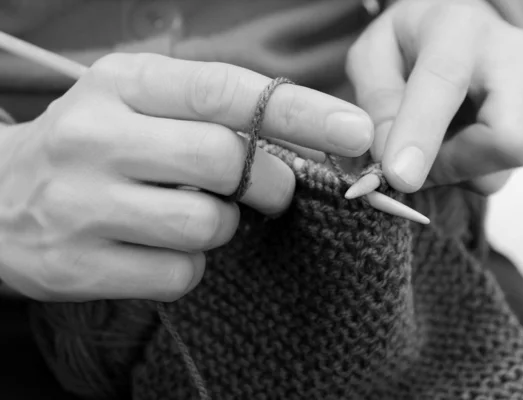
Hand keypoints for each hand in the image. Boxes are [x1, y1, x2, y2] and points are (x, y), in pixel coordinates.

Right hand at [0, 53, 372, 301]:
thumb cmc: (92, 145)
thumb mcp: (137, 103)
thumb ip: (210, 112)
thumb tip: (298, 139)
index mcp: (122, 84)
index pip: (226, 91)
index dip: (301, 111)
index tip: (354, 131)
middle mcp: (98, 137)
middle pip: (226, 161)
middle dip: (268, 182)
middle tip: (271, 189)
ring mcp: (84, 203)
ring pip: (208, 224)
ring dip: (223, 225)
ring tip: (193, 214)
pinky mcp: (80, 264)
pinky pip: (180, 273)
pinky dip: (190, 264)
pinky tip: (160, 247)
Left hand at [346, 0, 522, 193]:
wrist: (460, 29)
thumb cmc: (411, 42)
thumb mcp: (372, 57)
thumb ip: (376, 103)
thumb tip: (390, 159)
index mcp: (458, 28)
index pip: (445, 84)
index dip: (421, 135)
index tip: (398, 176)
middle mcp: (512, 54)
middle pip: (508, 140)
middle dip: (453, 165)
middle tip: (411, 163)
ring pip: (501, 167)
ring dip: (454, 169)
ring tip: (434, 138)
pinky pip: (503, 171)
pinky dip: (470, 169)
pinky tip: (458, 138)